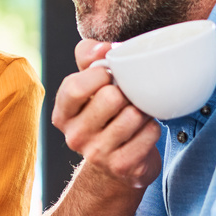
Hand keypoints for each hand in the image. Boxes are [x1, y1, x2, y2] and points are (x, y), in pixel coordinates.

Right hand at [52, 39, 161, 189]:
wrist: (116, 163)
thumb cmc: (104, 113)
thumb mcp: (89, 83)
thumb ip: (88, 56)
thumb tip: (104, 49)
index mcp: (63, 114)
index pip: (75, 87)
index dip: (99, 74)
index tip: (110, 74)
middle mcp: (75, 136)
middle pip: (110, 98)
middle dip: (126, 92)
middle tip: (127, 97)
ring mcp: (97, 154)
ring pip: (133, 115)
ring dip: (142, 110)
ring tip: (136, 114)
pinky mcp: (122, 166)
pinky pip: (150, 132)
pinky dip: (152, 127)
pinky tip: (143, 131)